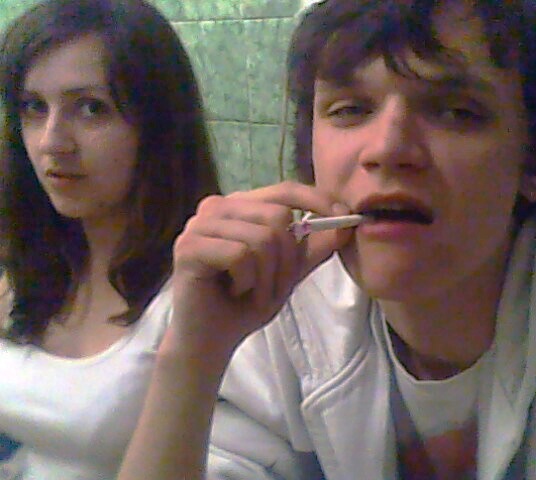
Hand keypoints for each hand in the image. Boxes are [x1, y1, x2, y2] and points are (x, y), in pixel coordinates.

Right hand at [165, 181, 351, 363]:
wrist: (210, 340)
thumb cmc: (245, 303)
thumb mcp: (288, 273)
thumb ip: (313, 248)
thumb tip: (346, 225)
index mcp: (239, 206)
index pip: (284, 190)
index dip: (316, 200)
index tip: (344, 218)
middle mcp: (217, 207)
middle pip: (278, 217)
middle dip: (288, 260)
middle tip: (275, 288)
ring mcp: (199, 224)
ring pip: (262, 239)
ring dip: (267, 277)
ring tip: (252, 293)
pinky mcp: (188, 246)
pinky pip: (240, 255)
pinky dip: (247, 282)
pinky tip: (233, 292)